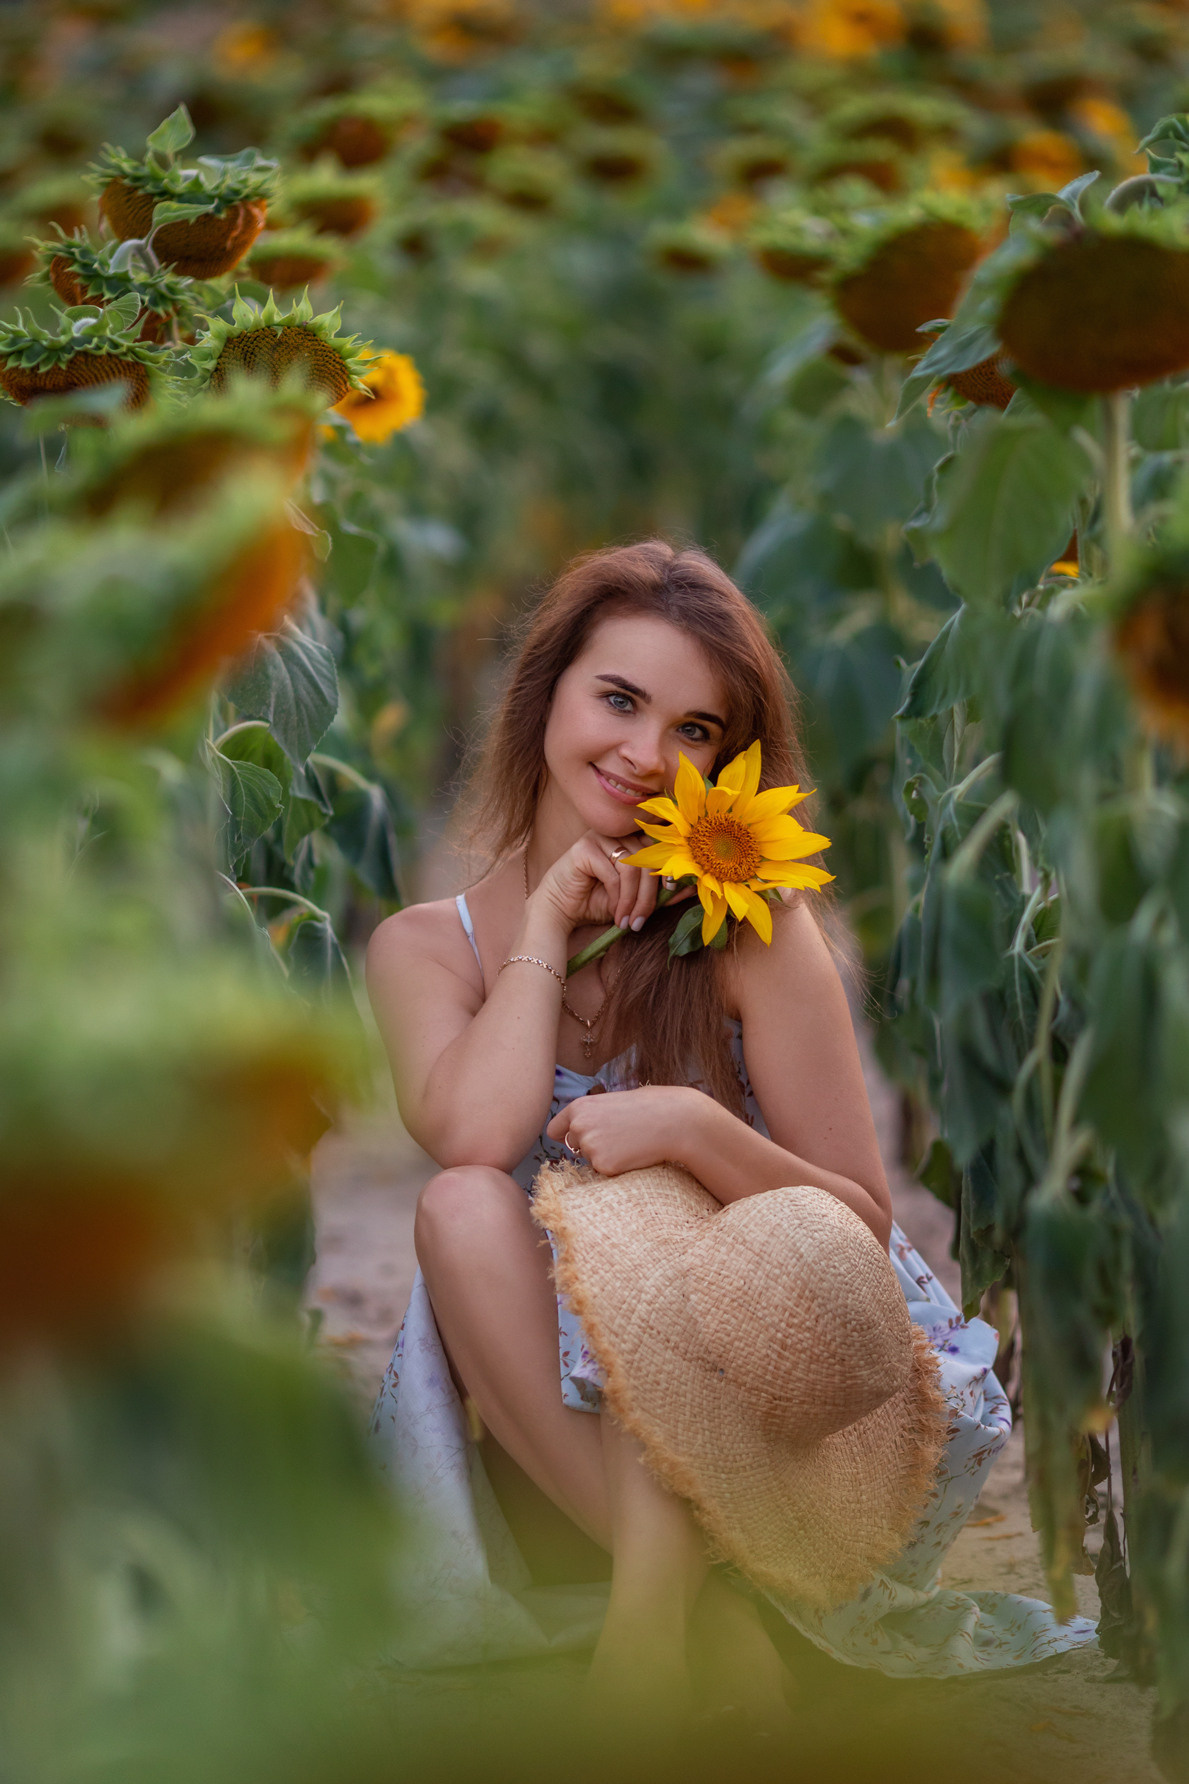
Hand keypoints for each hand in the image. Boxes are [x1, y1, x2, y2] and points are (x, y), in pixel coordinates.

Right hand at [533, 829, 663, 934]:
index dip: (670, 870)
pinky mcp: (584, 846)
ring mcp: (601, 836)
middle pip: (648, 859)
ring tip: (627, 922)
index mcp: (634, 839)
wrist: (562, 910)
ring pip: (632, 866)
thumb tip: (692, 889)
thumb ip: (661, 893)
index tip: (672, 894)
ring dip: (632, 900)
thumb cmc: (599, 902)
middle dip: (649, 896)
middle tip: (641, 922)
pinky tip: (614, 912)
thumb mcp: (636, 899)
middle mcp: (619, 833)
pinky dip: (617, 896)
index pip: (661, 849)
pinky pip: (612, 872)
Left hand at [546, 1085, 704, 1177]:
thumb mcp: (614, 1101)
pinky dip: (616, 1167)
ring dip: (605, 1156)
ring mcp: (589, 1147)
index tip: (576, 1139)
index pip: (554, 1129)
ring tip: (630, 1142)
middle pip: (574, 1146)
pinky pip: (604, 1172)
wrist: (674, 1120)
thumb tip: (581, 1128)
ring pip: (590, 1159)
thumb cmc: (650, 1107)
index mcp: (579, 1107)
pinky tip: (633, 1153)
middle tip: (618, 1137)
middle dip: (590, 1146)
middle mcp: (578, 1126)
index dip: (565, 1135)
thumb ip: (594, 1114)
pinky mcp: (603, 1165)